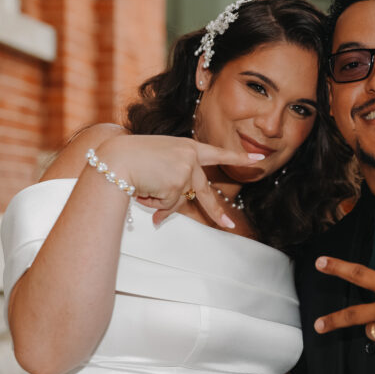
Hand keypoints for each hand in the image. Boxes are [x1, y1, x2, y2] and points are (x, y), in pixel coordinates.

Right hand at [96, 135, 262, 227]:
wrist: (115, 158)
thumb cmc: (129, 158)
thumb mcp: (157, 165)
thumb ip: (169, 186)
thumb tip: (162, 220)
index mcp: (187, 147)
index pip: (217, 153)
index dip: (239, 156)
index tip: (259, 159)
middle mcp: (191, 156)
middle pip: (205, 192)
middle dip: (216, 213)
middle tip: (229, 226)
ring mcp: (186, 170)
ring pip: (177, 200)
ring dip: (157, 200)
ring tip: (142, 184)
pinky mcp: (178, 184)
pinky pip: (167, 206)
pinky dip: (153, 202)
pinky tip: (143, 187)